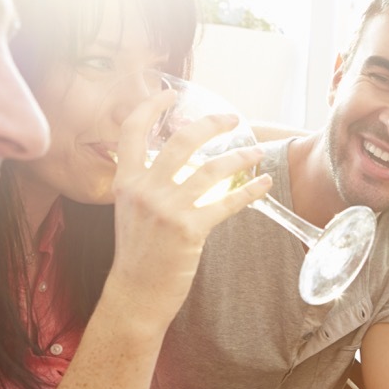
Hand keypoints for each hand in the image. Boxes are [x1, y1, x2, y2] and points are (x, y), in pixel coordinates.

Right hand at [110, 90, 270, 325]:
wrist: (135, 294)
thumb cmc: (138, 255)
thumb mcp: (131, 212)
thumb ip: (147, 185)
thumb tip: (176, 163)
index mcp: (126, 182)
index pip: (131, 131)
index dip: (151, 107)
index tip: (169, 94)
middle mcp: (144, 190)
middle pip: (181, 141)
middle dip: (211, 124)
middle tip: (232, 118)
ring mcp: (166, 209)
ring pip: (210, 169)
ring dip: (239, 156)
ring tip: (256, 152)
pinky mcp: (188, 230)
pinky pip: (226, 202)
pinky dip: (249, 190)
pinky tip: (263, 184)